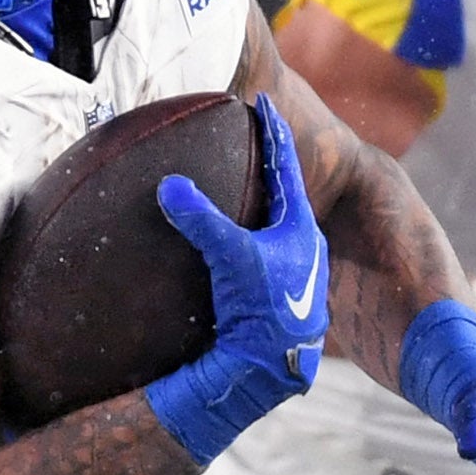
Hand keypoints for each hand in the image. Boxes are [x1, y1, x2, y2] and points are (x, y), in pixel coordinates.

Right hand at [141, 96, 326, 463]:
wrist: (269, 371)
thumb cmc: (262, 310)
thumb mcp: (231, 258)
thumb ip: (201, 219)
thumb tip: (170, 185)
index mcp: (301, 228)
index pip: (286, 166)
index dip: (273, 132)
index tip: (264, 104)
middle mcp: (305, 247)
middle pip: (287, 194)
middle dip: (271, 168)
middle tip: (257, 141)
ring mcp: (296, 273)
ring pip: (280, 227)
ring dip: (263, 206)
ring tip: (247, 189)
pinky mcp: (280, 297)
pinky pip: (267, 253)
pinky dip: (252, 238)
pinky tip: (238, 247)